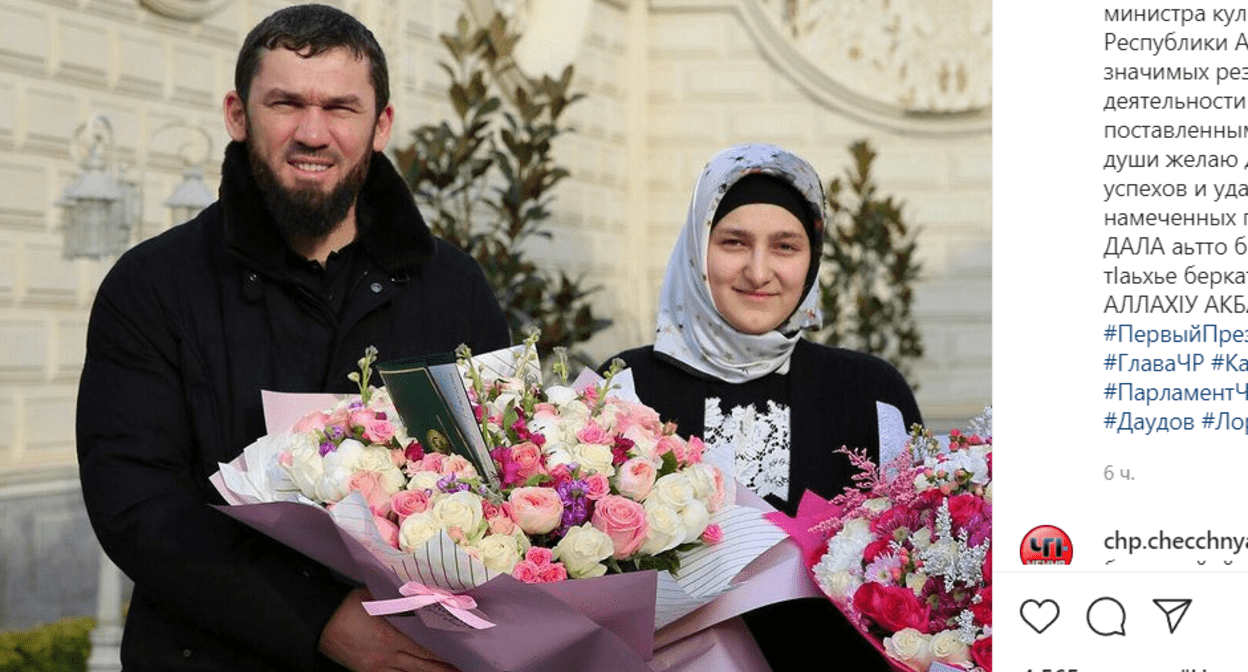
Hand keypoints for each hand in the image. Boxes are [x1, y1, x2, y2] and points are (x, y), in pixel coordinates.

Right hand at [319, 587, 459, 671]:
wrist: (320, 622)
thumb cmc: (349, 605)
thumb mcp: (377, 596)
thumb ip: (400, 598)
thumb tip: (424, 594)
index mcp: (392, 636)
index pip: (428, 647)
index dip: (448, 652)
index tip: (466, 651)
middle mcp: (388, 655)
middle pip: (424, 665)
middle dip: (446, 668)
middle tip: (466, 668)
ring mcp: (378, 667)